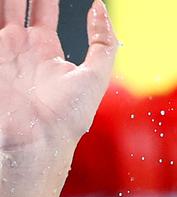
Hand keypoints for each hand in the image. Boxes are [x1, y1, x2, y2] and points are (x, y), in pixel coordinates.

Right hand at [0, 0, 116, 150]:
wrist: (37, 140)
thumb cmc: (69, 114)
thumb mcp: (96, 76)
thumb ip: (103, 42)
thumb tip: (100, 8)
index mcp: (46, 51)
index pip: (42, 10)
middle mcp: (19, 49)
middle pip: (13, 4)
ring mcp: (0, 54)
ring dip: (5, 0)